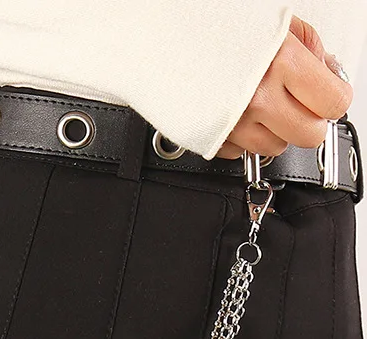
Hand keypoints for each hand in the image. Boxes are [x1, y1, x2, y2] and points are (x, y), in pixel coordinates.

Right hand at [214, 15, 352, 159]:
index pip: (333, 102)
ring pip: (275, 147)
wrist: (168, 39)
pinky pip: (241, 151)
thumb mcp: (277, 23)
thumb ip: (310, 50)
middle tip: (299, 103)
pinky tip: (237, 112)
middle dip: (309, 121)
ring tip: (261, 104)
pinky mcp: (212, 139)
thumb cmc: (218, 25)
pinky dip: (243, 137)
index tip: (329, 93)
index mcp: (280, 63)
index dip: (334, 98)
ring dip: (275, 130)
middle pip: (309, 135)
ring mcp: (232, 124)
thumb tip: (327, 75)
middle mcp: (257, 99)